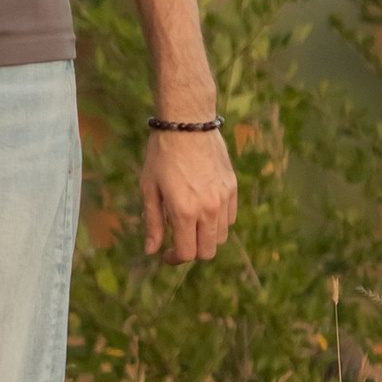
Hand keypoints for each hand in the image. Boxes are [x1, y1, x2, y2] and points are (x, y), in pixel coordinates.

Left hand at [140, 121, 237, 264]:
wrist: (187, 123)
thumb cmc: (162, 154)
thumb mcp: (149, 187)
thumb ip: (153, 222)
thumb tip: (151, 250)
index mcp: (184, 211)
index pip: (187, 253)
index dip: (174, 259)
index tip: (165, 255)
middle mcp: (208, 209)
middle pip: (208, 251)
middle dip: (192, 251)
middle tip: (177, 242)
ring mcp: (223, 199)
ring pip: (222, 236)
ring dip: (206, 237)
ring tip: (189, 223)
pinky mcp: (232, 188)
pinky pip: (230, 217)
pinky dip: (218, 221)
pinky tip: (203, 209)